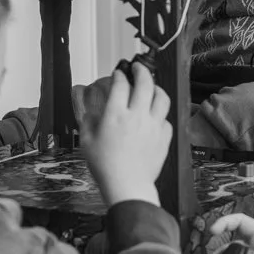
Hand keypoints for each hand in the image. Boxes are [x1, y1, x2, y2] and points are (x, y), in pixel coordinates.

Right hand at [75, 61, 171, 205]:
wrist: (127, 185)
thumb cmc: (106, 167)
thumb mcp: (87, 141)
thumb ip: (88, 122)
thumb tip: (89, 112)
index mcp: (116, 115)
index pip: (121, 84)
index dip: (119, 75)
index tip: (118, 74)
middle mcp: (137, 116)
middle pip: (145, 83)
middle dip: (141, 70)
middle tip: (138, 68)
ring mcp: (153, 126)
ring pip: (162, 97)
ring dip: (157, 88)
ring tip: (152, 86)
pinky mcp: (164, 137)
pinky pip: (166, 119)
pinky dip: (161, 114)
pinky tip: (156, 115)